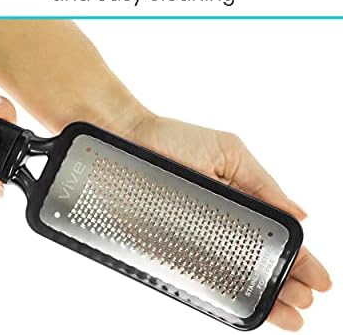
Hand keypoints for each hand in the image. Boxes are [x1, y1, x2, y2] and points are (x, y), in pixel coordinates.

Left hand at [126, 115, 331, 330]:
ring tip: (285, 315)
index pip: (274, 235)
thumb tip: (299, 214)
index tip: (319, 279)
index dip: (297, 257)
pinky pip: (193, 269)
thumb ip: (261, 184)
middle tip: (304, 303)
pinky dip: (217, 289)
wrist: (132, 137)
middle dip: (283, 282)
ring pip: (230, 271)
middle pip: (257, 259)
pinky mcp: (166, 241)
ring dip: (259, 294)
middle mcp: (218, 221)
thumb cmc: (178, 140)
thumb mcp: (230, 153)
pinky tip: (239, 306)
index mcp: (239, 199)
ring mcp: (193, 234)